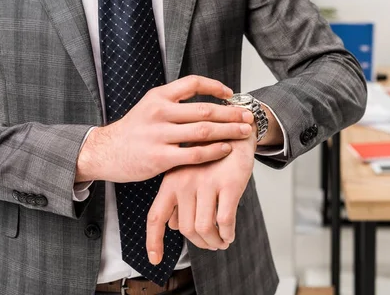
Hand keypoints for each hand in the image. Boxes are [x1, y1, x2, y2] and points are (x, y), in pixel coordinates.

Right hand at [75, 75, 254, 182]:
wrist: (104, 152)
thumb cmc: (133, 131)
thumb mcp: (149, 106)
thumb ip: (173, 102)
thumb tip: (206, 100)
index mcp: (158, 96)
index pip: (193, 83)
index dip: (215, 86)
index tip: (230, 93)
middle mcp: (159, 112)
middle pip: (205, 109)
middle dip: (231, 112)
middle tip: (248, 116)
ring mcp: (159, 135)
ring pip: (203, 130)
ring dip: (229, 131)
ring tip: (245, 132)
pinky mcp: (159, 157)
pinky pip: (194, 153)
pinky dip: (214, 151)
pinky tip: (226, 149)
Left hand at [145, 135, 256, 263]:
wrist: (236, 129)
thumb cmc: (212, 155)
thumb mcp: (189, 173)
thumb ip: (178, 199)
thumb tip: (174, 226)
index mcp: (171, 180)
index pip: (156, 216)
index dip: (153, 241)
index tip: (154, 260)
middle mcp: (185, 182)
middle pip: (185, 229)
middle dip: (199, 243)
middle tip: (211, 244)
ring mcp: (206, 183)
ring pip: (204, 228)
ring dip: (214, 241)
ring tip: (222, 242)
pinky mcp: (228, 184)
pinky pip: (224, 221)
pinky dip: (227, 233)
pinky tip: (230, 234)